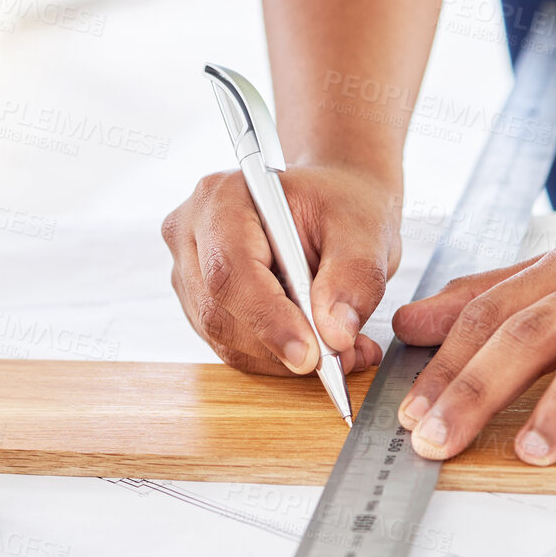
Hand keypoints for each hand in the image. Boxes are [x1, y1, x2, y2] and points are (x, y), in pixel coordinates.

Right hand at [162, 164, 399, 375]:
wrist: (331, 205)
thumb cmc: (338, 203)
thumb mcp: (363, 229)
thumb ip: (353, 277)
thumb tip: (335, 332)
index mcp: (222, 198)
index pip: (229, 270)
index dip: (268, 319)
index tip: (311, 352)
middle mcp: (194, 234)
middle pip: (219, 313)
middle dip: (281, 346)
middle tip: (340, 356)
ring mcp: (192, 274)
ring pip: (226, 339)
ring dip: (284, 357)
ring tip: (341, 348)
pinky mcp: (202, 305)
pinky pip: (234, 348)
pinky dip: (278, 358)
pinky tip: (317, 345)